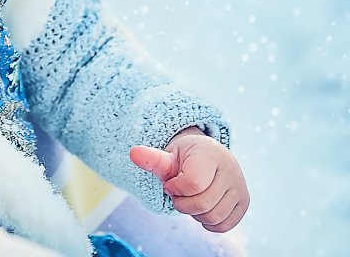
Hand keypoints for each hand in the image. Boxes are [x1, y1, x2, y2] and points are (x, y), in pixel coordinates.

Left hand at [130, 126, 248, 232]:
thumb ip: (152, 159)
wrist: (206, 157)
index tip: (170, 183)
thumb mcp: (167, 156)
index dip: (175, 188)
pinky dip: (207, 222)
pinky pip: (223, 226)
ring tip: (190, 197)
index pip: (192, 184)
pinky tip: (201, 206)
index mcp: (211, 154)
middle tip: (177, 193)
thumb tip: (133, 153)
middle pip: (202, 204)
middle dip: (182, 203)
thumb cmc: (183, 158)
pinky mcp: (244, 203)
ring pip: (213, 217)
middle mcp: (231, 170)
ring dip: (194, 213)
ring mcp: (240, 187)